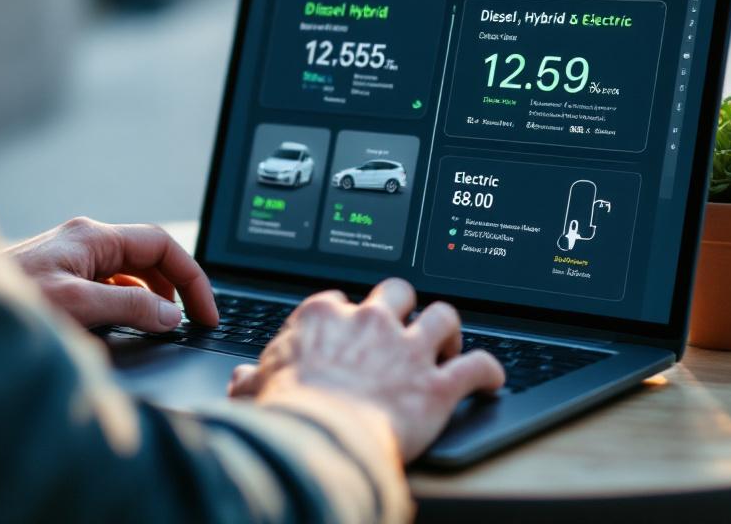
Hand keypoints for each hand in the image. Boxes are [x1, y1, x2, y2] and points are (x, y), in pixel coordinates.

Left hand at [6, 217, 218, 331]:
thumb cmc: (7, 299)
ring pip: (129, 271)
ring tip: (164, 325)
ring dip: (152, 295)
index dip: (191, 276)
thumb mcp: (75, 304)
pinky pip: (108, 284)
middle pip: (149, 256)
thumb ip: (127, 307)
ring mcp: (72, 257)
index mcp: (93, 236)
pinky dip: (127, 302)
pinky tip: (126, 325)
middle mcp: (85, 240)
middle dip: (176, 286)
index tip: (204, 311)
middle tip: (192, 321)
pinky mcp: (60, 275)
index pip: (161, 244)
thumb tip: (168, 315)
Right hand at [228, 279, 503, 461]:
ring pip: (443, 316)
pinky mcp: (437, 384)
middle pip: (398, 290)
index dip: (348, 313)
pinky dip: (488, 372)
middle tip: (402, 325)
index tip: (349, 329)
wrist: (319, 440)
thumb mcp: (257, 388)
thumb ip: (252, 378)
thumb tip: (241, 379)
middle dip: (403, 305)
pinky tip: (489, 379)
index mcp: (324, 315)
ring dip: (448, 329)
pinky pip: (477, 366)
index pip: (340, 297)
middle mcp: (370, 321)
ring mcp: (407, 349)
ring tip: (446, 344)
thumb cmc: (286, 413)